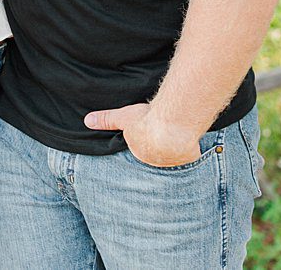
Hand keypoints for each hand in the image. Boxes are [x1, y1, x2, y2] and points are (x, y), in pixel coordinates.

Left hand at [85, 103, 203, 167]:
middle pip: (157, 157)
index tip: (149, 135)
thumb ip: (106, 120)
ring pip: (173, 160)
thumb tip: (88, 121)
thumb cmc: (147, 121)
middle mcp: (155, 162)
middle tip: (163, 139)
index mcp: (140, 152)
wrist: (171, 128)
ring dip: (175, 154)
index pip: (141, 150)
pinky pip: (189, 161)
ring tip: (178, 144)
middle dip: (159, 152)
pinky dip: (191, 156)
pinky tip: (192, 149)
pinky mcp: (188, 162)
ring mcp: (172, 164)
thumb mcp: (124, 116)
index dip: (146, 141)